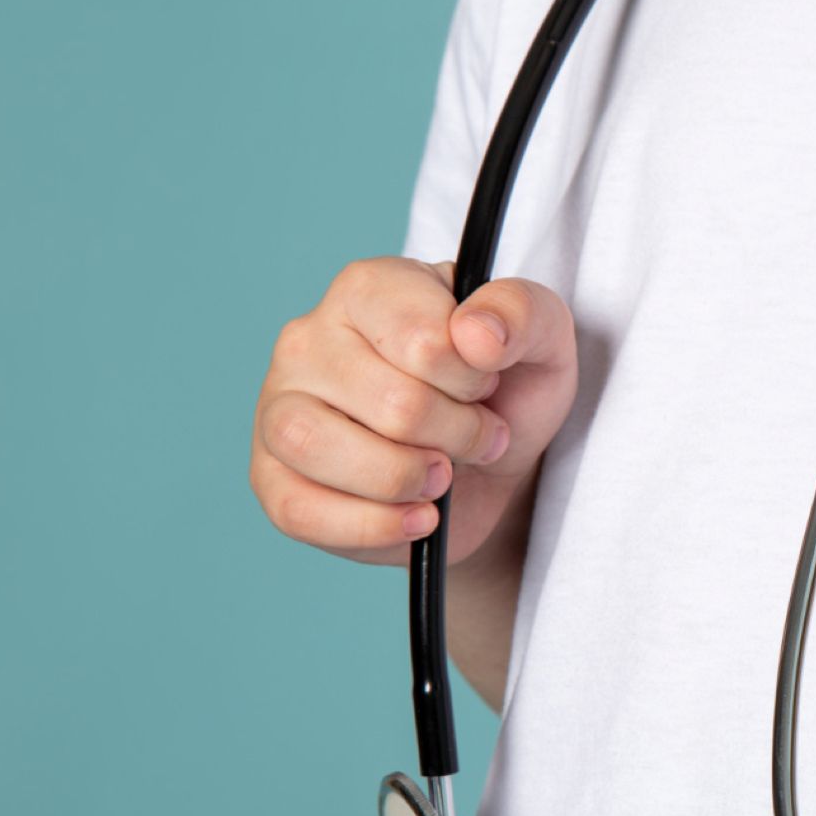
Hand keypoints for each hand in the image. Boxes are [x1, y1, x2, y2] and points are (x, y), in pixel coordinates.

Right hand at [250, 258, 576, 566]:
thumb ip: (521, 314)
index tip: (486, 383)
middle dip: (458, 435)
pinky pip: (302, 511)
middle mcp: (307, 339)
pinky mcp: (273, 479)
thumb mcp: (541, 340)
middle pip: (390, 404)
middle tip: (478, 438)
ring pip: (319, 446)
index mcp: (368, 288)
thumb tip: (476, 334)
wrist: (492, 471)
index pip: (424, 340)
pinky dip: (374, 526)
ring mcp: (278, 408)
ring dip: (407, 479)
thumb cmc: (504, 391)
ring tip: (442, 478)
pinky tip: (417, 517)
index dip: (473, 379)